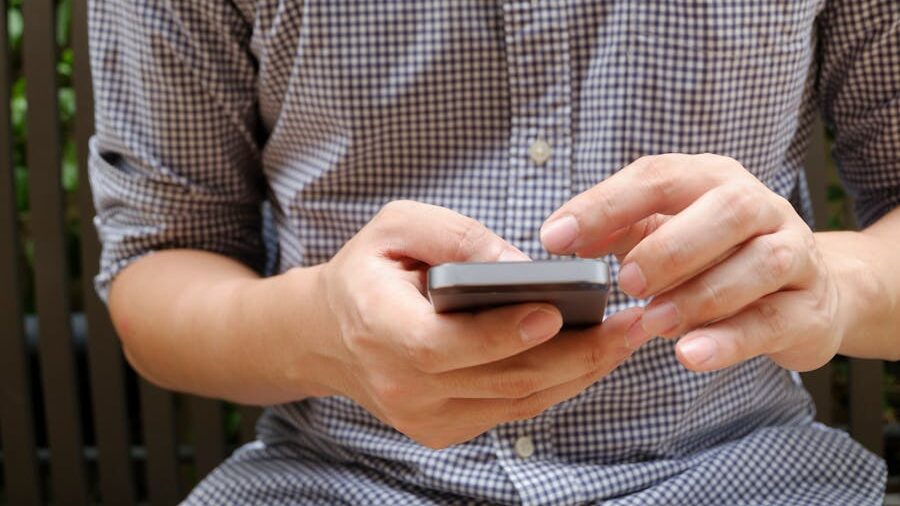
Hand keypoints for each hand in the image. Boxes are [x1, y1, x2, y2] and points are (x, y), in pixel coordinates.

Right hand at [313, 200, 647, 448]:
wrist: (332, 335)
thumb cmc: (369, 271)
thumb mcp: (396, 226)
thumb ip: (454, 237)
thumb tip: (521, 265)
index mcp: (377, 327)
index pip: (440, 345)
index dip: (498, 334)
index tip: (554, 312)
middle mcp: (399, 384)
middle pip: (496, 380)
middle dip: (571, 355)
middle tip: (627, 324)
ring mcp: (423, 416)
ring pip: (516, 401)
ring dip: (577, 372)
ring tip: (625, 337)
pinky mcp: (443, 428)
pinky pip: (512, 410)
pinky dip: (555, 384)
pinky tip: (590, 356)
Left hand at [540, 154, 843, 371]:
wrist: (807, 293)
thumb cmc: (717, 258)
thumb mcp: (664, 233)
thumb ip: (618, 232)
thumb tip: (564, 238)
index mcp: (711, 179)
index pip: (658, 177)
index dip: (604, 206)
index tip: (554, 238)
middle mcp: (759, 206)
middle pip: (726, 210)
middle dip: (670, 247)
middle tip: (626, 283)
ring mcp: (794, 254)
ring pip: (760, 264)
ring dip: (700, 294)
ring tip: (653, 322)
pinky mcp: (810, 307)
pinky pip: (774, 320)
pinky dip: (730, 339)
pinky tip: (690, 353)